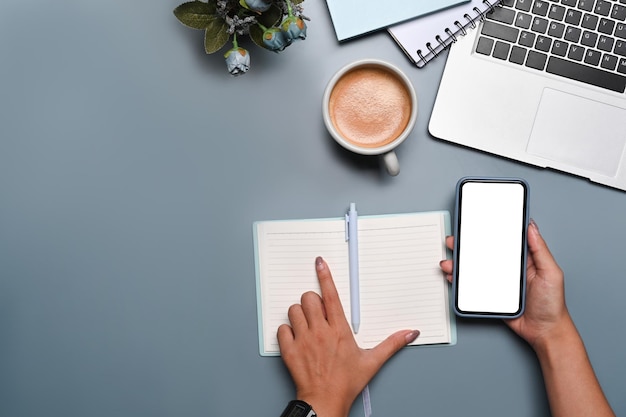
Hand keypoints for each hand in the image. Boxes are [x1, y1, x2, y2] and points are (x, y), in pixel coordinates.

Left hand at [277, 257, 419, 416]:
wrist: (325, 401)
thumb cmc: (346, 382)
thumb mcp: (371, 362)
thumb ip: (392, 344)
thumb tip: (409, 333)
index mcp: (339, 330)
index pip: (330, 295)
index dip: (325, 276)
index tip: (320, 263)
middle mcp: (320, 331)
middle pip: (308, 298)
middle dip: (312, 301)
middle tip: (317, 313)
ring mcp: (303, 340)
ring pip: (294, 310)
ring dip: (299, 314)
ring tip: (307, 326)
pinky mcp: (289, 350)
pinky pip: (282, 328)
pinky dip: (287, 330)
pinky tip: (296, 338)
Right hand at [439, 220, 571, 349]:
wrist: (544, 331)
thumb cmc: (552, 304)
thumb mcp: (551, 273)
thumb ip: (540, 250)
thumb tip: (532, 227)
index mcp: (523, 259)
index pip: (503, 240)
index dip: (489, 231)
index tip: (476, 223)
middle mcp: (508, 268)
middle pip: (483, 253)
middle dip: (466, 246)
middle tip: (455, 241)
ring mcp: (498, 281)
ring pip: (474, 268)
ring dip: (459, 264)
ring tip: (450, 262)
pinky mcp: (490, 294)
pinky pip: (472, 285)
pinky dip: (460, 281)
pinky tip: (454, 277)